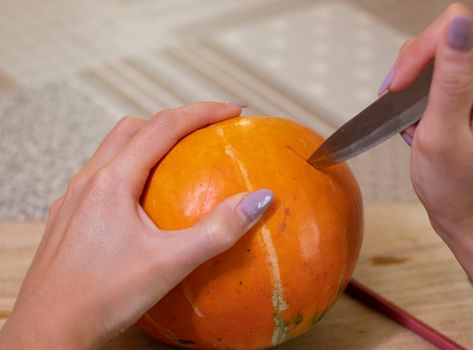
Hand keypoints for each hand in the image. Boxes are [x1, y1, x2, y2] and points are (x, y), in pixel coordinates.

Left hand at [0, 103, 272, 348]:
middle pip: (134, 128)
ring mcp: (74, 198)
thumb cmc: (102, 297)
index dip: (203, 112)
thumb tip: (260, 199)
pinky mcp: (69, 217)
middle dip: (174, 121)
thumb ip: (219, 230)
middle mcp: (89, 180)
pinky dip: (130, 169)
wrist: (46, 331)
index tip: (233, 110)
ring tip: (178, 158)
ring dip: (148, 142)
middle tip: (207, 130)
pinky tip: (142, 199)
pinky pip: (102, 177)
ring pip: (113, 150)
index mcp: (112, 180)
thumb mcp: (170, 264)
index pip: (164, 126)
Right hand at [379, 4, 472, 347]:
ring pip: (437, 62)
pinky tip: (415, 125)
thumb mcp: (444, 133)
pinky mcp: (469, 103)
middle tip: (394, 101)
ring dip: (411, 87)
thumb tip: (459, 21)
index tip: (397, 87)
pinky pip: (437, 84)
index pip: (459, 30)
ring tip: (407, 120)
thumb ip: (451, 77)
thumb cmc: (458, 188)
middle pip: (447, 42)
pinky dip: (417, 101)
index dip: (421, 52)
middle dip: (412, 69)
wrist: (471, 219)